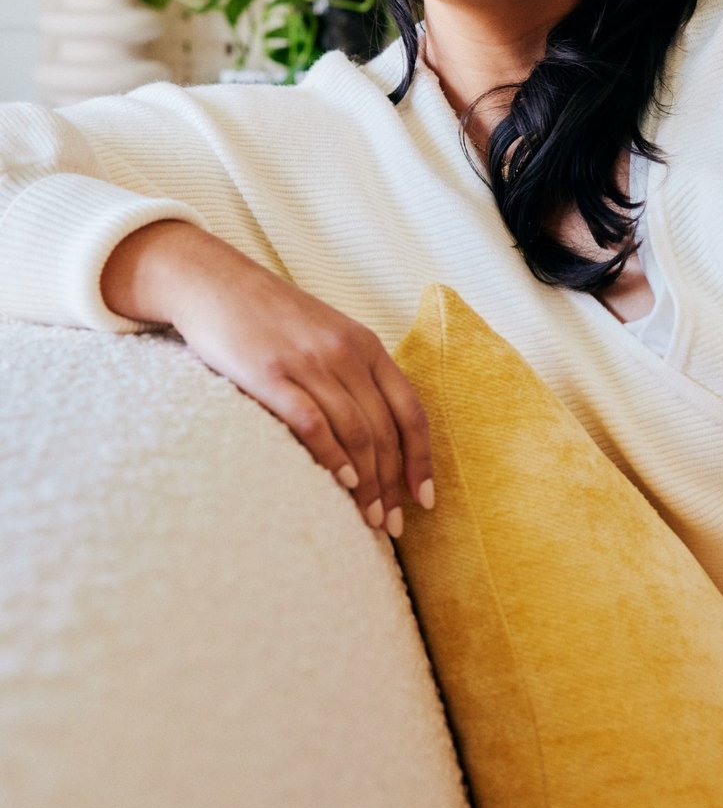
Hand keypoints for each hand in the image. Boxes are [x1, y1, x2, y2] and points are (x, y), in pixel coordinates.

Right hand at [101, 222, 433, 535]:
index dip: (421, 458)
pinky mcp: (270, 374)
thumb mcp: (324, 336)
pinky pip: (312, 421)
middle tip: (392, 526)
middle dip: (393, 484)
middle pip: (384, 430)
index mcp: (365, 345)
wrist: (212, 281)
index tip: (424, 499)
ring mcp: (308, 362)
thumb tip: (374, 437)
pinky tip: (340, 484)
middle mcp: (345, 353)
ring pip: (355, 432)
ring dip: (367, 483)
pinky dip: (331, 456)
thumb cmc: (268, 317)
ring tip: (369, 520)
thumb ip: (351, 375)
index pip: (410, 410)